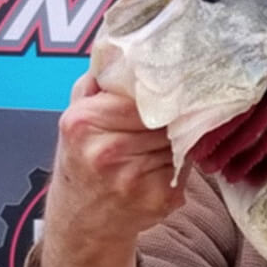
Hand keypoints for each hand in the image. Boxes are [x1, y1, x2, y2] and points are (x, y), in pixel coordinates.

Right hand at [39, 72, 186, 266]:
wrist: (83, 221)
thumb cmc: (84, 159)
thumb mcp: (77, 115)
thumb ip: (99, 81)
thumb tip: (127, 45)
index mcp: (84, 122)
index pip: (144, 95)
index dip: (166, 91)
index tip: (183, 85)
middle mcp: (107, 151)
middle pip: (168, 118)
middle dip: (179, 115)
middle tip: (186, 111)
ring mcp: (134, 179)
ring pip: (183, 141)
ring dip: (185, 138)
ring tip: (170, 141)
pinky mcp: (159, 199)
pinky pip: (188, 167)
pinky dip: (185, 164)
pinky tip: (167, 167)